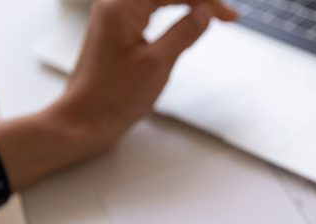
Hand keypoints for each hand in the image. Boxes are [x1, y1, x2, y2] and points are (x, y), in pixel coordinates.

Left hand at [0, 0, 236, 189]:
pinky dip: (172, 13)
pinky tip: (188, 20)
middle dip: (198, 0)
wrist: (85, 120)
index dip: (205, 0)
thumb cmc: (113, 96)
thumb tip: (205, 13)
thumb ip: (184, 32)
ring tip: (213, 16)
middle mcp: (114, 4)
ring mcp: (114, 18)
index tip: (230, 16)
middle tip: (228, 16)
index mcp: (121, 5)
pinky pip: (149, 11)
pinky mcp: (117, 32)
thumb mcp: (158, 64)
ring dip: (187, 4)